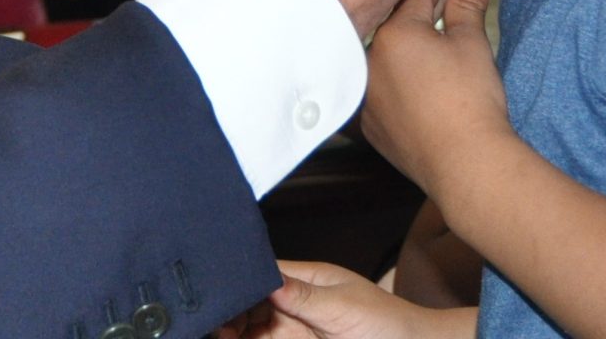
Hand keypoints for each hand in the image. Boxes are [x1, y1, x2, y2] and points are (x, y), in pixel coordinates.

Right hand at [216, 261, 453, 338]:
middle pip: (253, 303)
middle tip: (218, 325)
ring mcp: (297, 329)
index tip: (222, 295)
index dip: (241, 282)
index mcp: (308, 280)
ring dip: (235, 330)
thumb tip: (268, 281)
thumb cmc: (388, 325)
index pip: (265, 273)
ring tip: (220, 333)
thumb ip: (304, 297)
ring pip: (255, 327)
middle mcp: (298, 303)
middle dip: (232, 311)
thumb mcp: (343, 308)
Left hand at [361, 0, 510, 199]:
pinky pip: (383, 95)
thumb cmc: (471, 99)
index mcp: (392, 34)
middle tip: (452, 13)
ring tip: (436, 57)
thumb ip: (467, 4)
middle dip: (424, 19)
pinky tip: (421, 90)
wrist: (467, 163)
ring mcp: (366, 98)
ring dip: (408, 55)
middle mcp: (369, 62)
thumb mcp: (472, 43)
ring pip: (388, 62)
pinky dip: (399, 88)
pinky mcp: (371, 127)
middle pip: (399, 29)